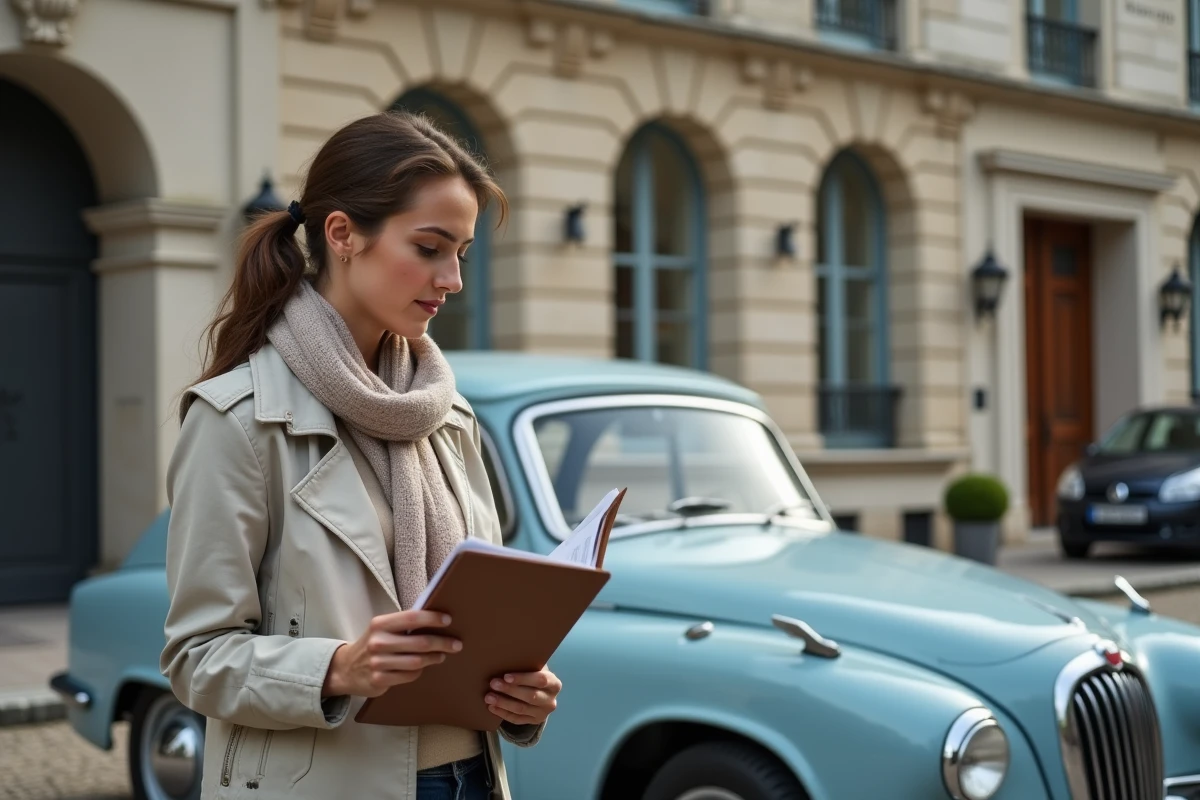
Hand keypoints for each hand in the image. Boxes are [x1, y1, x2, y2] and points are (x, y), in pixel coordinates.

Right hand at [322, 610, 460, 697]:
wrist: (346, 668)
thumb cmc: (373, 644)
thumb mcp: (382, 629)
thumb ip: (403, 625)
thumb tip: (436, 621)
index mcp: (380, 624)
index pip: (412, 618)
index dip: (432, 618)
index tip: (448, 620)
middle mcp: (378, 642)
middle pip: (420, 642)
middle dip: (442, 642)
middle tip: (456, 644)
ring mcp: (378, 662)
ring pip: (417, 661)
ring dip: (434, 658)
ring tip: (442, 655)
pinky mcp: (379, 680)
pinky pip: (409, 675)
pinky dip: (419, 671)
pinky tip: (422, 667)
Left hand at [484, 666, 560, 725]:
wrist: (542, 694)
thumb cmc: (534, 676)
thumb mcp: (536, 669)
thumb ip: (528, 666)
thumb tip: (507, 658)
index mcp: (554, 684)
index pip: (540, 680)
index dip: (523, 678)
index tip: (506, 676)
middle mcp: (551, 701)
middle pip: (530, 696)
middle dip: (509, 690)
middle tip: (493, 684)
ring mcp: (543, 714)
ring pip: (521, 709)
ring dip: (503, 703)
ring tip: (488, 697)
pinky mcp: (533, 722)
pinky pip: (516, 719)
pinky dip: (502, 713)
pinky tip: (492, 707)